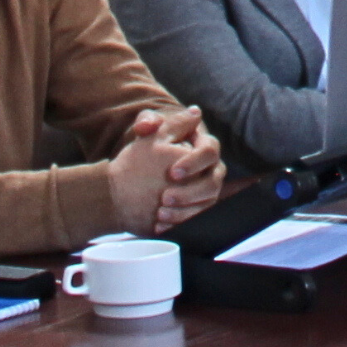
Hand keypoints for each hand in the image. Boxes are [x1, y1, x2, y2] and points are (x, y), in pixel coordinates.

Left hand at [107, 107, 222, 233]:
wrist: (133, 177)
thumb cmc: (144, 147)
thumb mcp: (145, 131)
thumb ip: (147, 121)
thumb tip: (153, 123)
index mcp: (201, 144)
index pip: (210, 150)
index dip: (194, 162)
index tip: (172, 172)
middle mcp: (209, 167)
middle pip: (213, 181)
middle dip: (190, 191)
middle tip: (165, 197)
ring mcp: (206, 188)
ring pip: (207, 202)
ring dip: (185, 210)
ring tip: (161, 213)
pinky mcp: (198, 206)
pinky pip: (197, 217)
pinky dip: (180, 222)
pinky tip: (161, 225)